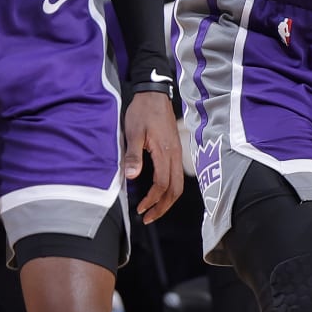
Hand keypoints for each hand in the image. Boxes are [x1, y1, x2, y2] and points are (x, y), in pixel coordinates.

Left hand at [123, 92, 183, 223]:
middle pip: (176, 189)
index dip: (152, 200)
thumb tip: (131, 177)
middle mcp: (175, 155)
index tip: (140, 208)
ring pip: (179, 184)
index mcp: (165, 152)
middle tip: (148, 218)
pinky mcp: (175, 150)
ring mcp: (177, 153)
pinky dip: (169, 189)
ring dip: (167, 200)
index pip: (163, 184)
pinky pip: (177, 175)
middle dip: (163, 207)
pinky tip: (159, 192)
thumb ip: (133, 155)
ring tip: (154, 210)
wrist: (154, 93)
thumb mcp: (134, 132)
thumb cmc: (143, 111)